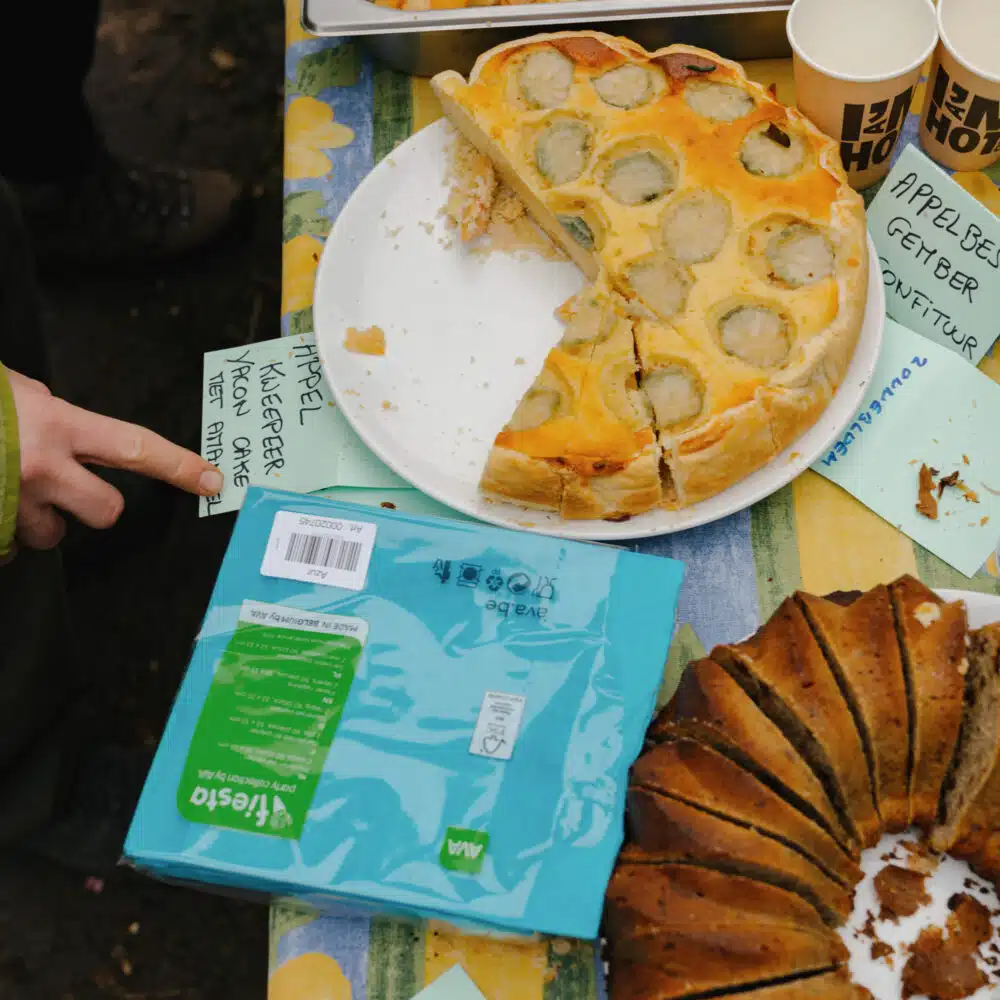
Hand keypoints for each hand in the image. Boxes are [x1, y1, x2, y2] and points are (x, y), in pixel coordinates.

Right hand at [7, 367, 223, 549]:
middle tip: (69, 489)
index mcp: (58, 424)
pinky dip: (4, 532)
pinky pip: (10, 547)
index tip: (210, 480)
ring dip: (42, 521)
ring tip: (15, 492)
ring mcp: (14, 502)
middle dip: (98, 506)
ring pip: (53, 535)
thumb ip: (57, 413)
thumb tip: (77, 429)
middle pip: (107, 510)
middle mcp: (42, 466)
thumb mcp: (17, 390)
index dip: (178, 466)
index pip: (136, 447)